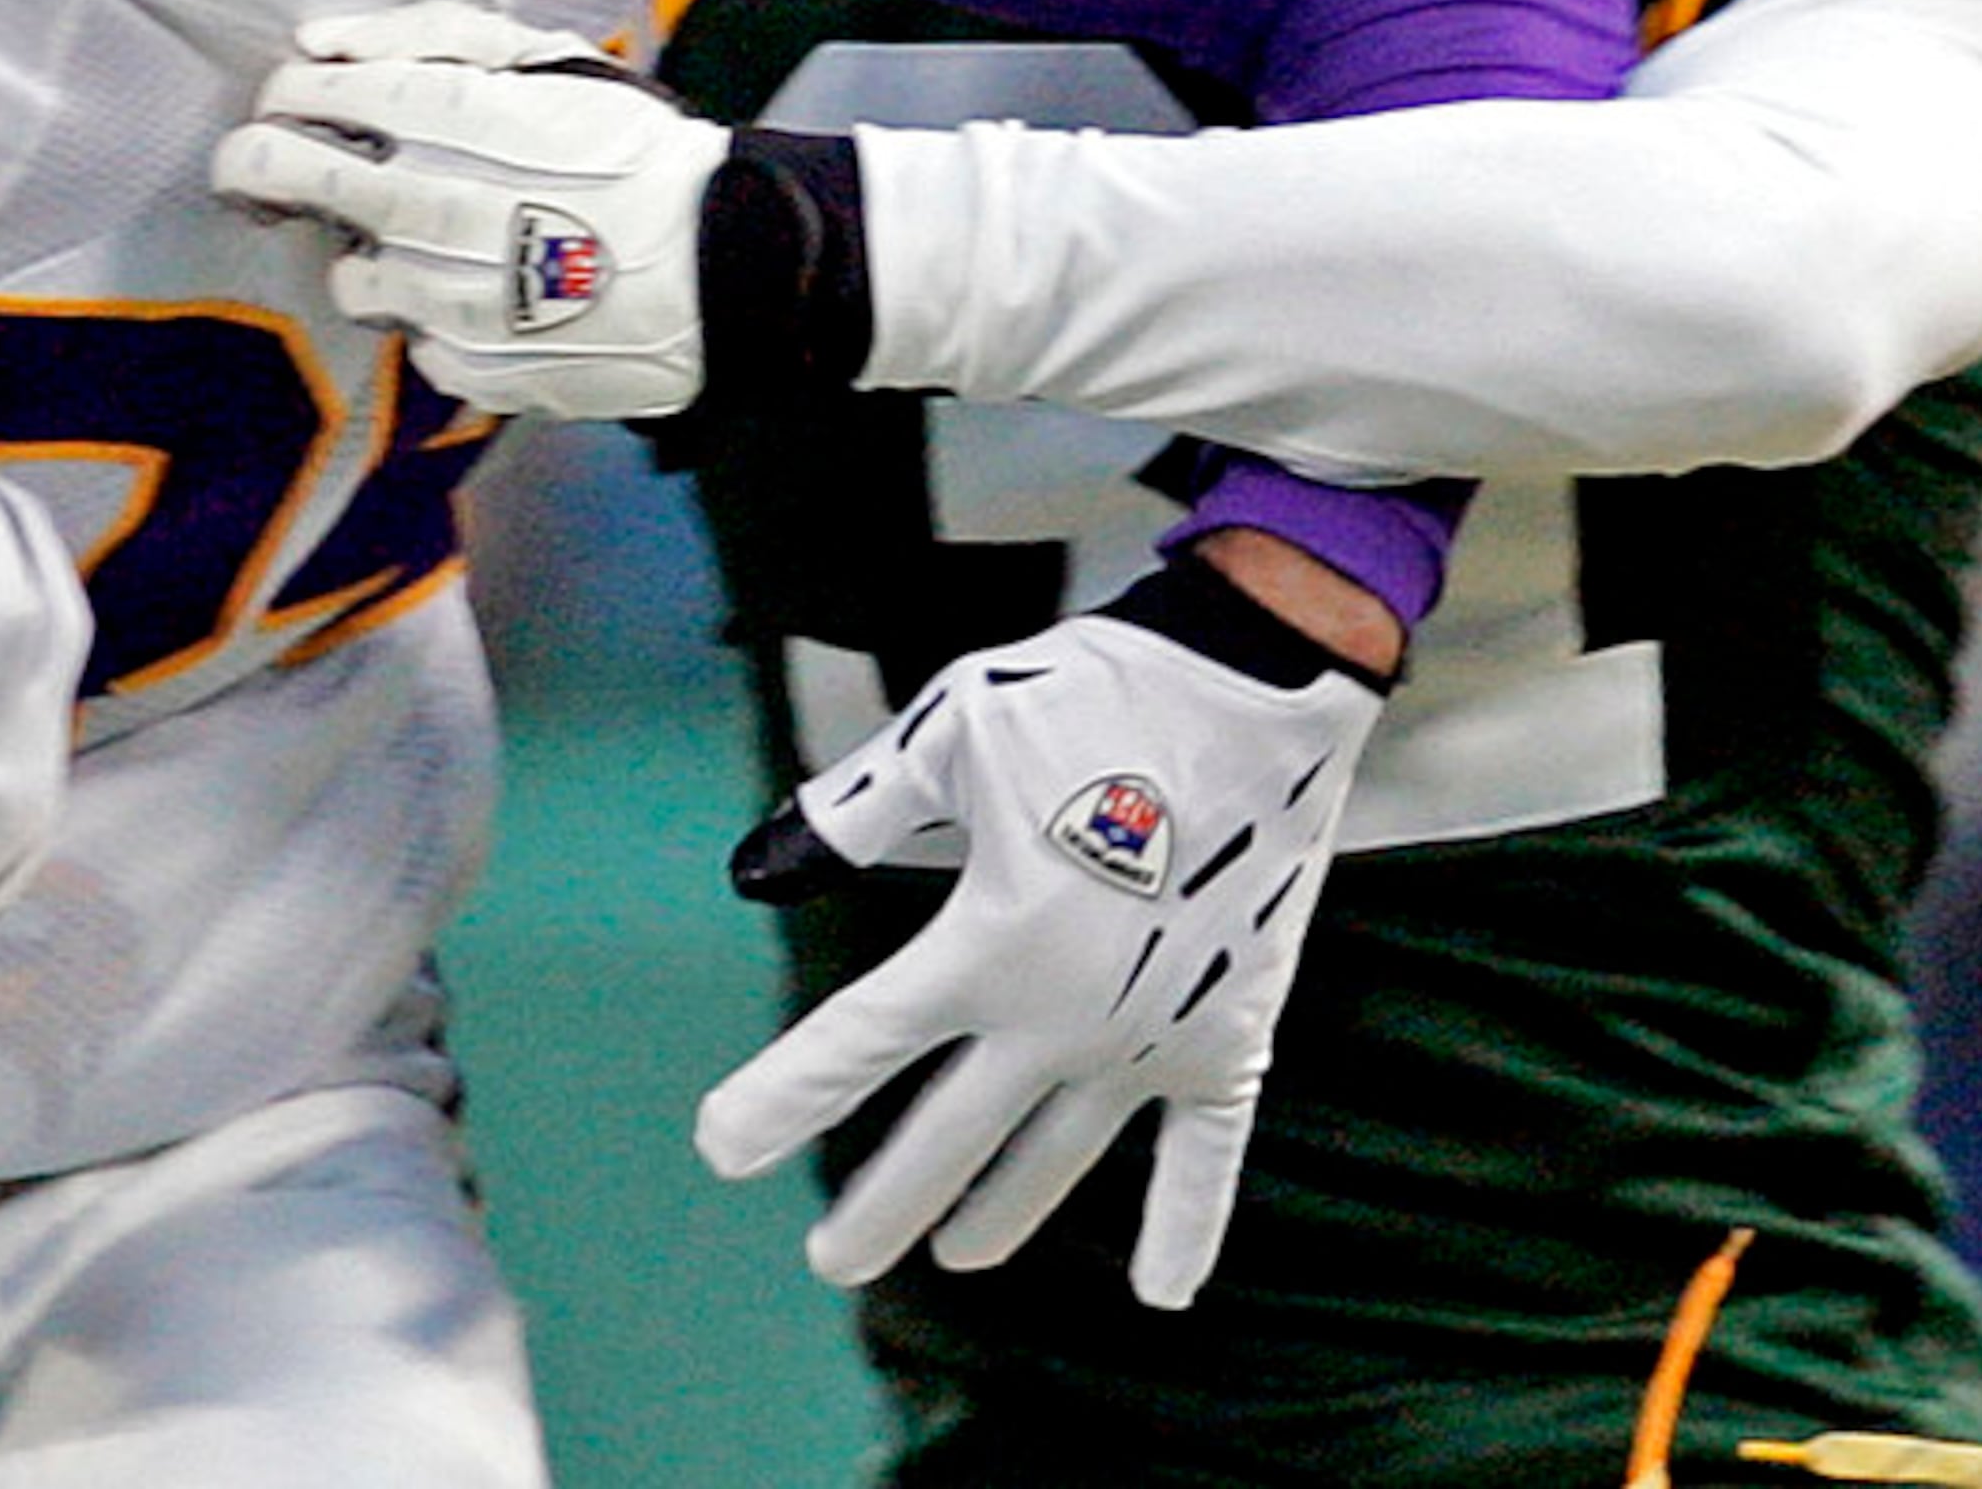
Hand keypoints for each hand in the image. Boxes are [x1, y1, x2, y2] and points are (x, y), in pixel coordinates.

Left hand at [212, 0, 729, 418]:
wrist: (726, 268)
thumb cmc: (638, 154)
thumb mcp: (550, 59)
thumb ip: (429, 36)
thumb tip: (325, 44)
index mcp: (452, 116)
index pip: (303, 94)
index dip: (288, 93)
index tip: (303, 99)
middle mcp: (430, 206)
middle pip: (279, 174)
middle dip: (262, 163)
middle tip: (276, 167)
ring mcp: (442, 297)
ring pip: (346, 274)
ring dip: (375, 254)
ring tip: (436, 244)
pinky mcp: (467, 367)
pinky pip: (415, 343)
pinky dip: (438, 322)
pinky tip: (492, 298)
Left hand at [692, 557, 1382, 1307]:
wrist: (1259, 687)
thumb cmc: (1092, 698)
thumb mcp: (949, 736)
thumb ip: (854, 814)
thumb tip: (758, 871)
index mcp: (987, 942)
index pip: (856, 1042)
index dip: (781, 1098)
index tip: (721, 1148)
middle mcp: (1061, 1016)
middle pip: (948, 1139)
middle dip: (881, 1206)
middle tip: (830, 1259)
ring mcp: (1151, 1041)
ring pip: (1056, 1160)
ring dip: (997, 1214)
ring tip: (955, 1252)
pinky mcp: (1230, 1039)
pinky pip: (1204, 1158)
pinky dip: (1183, 1226)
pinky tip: (1160, 1293)